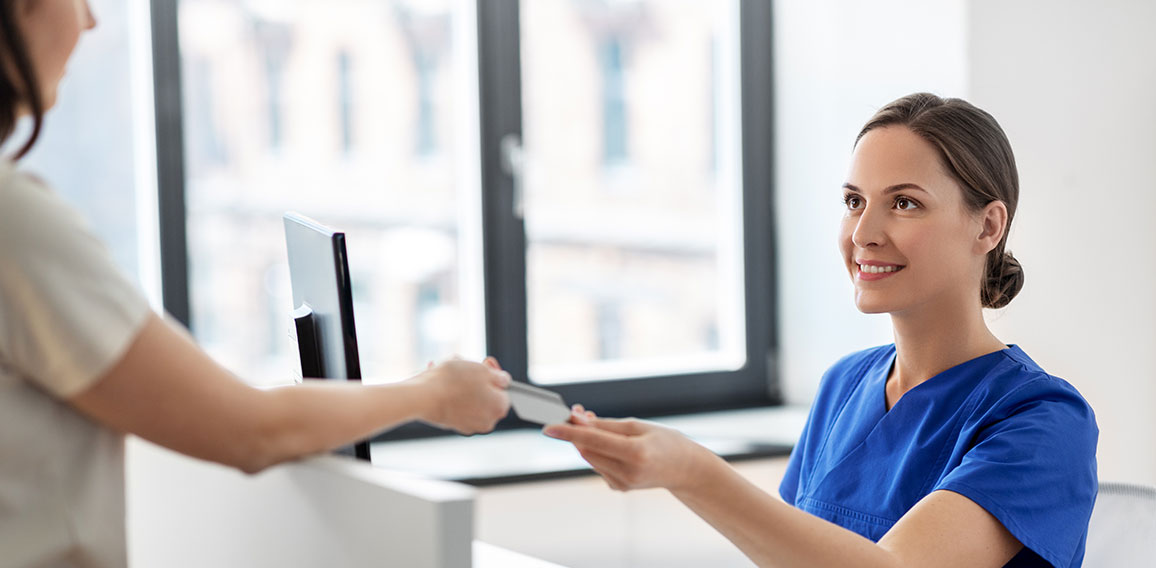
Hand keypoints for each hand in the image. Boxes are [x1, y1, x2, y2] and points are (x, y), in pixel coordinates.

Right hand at [413, 357, 510, 434]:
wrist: (422, 397)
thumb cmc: (453, 382)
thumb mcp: (482, 370)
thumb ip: (498, 376)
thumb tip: (503, 380)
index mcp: (499, 408)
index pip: (503, 389)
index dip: (494, 373)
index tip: (484, 363)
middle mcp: (487, 421)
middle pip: (486, 394)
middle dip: (475, 378)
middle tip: (464, 365)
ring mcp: (468, 425)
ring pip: (469, 398)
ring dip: (460, 383)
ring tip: (447, 369)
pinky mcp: (451, 425)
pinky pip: (455, 405)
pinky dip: (450, 393)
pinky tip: (439, 379)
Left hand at [544, 405, 714, 491]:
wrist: (685, 470)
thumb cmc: (664, 442)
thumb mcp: (638, 426)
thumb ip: (606, 425)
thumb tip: (577, 421)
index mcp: (635, 454)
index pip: (593, 442)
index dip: (569, 433)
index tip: (548, 426)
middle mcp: (626, 473)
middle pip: (587, 450)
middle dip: (576, 431)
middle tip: (575, 411)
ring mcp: (622, 484)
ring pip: (589, 457)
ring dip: (585, 440)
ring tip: (593, 423)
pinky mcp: (618, 488)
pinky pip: (598, 465)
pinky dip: (596, 451)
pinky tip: (608, 443)